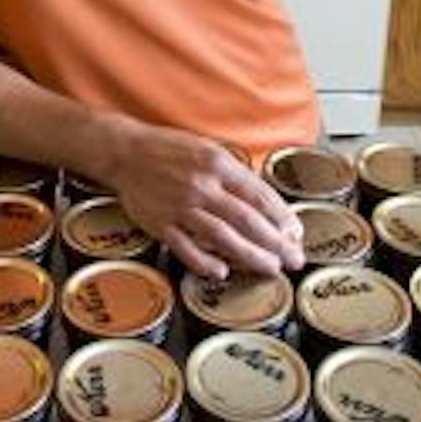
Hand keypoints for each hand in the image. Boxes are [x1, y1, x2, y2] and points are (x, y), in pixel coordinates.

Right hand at [100, 123, 304, 278]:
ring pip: (223, 238)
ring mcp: (180, 207)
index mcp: (217, 164)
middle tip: (294, 258)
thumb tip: (263, 201)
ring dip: (250, 256)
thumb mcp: (208, 149)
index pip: (259, 195)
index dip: (281, 217)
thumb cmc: (168, 149)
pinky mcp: (160, 224)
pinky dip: (205, 263)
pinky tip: (222, 272)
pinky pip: (187, 249)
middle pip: (247, 220)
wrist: (125, 152)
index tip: (295, 233)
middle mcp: (202, 186)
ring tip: (270, 268)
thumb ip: (234, 174)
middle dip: (276, 243)